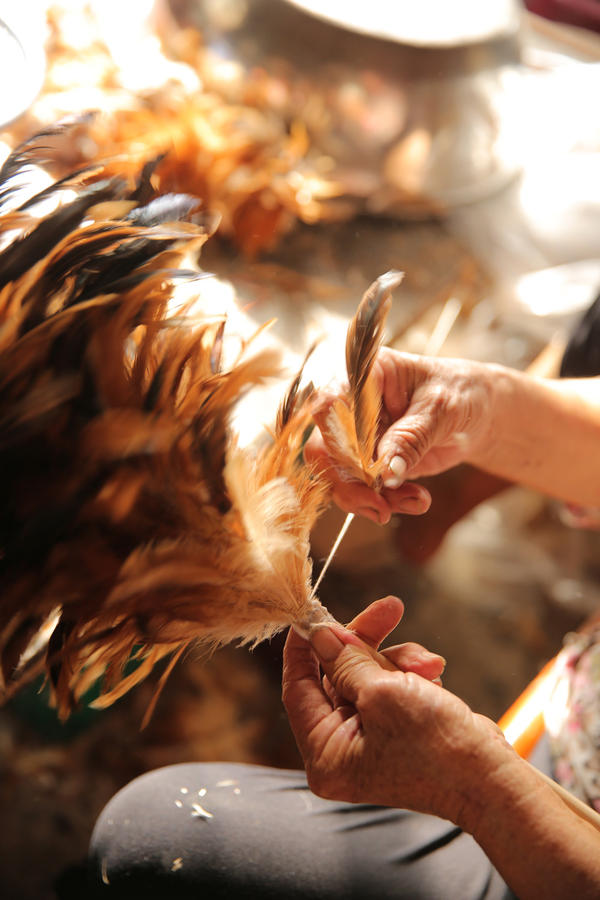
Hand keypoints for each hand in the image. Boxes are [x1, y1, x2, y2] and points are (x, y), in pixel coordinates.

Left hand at [282, 595, 508, 825]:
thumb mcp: (381, 692)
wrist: (491, 778)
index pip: (298, 689)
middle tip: (388, 610)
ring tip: (428, 665)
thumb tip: (320, 634)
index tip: (313, 613)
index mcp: (325, 752)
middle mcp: (341, 750)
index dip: (304, 647)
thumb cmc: (435, 745)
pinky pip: (390, 687)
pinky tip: (434, 677)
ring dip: (398, 660)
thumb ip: (345, 660)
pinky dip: (410, 675)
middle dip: (366, 643)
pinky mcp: (397, 731)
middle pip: (335, 676)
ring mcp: (370, 740)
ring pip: (367, 675)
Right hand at [306, 348, 494, 523]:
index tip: (365, 468)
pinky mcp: (370, 463)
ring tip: (414, 502)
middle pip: (323, 448)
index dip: (337, 439)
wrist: (478, 413)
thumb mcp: (442, 409)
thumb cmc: (460, 393)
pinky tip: (418, 500)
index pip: (329, 405)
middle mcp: (352, 406)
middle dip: (348, 483)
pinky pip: (364, 489)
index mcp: (365, 375)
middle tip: (380, 506)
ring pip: (339, 476)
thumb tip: (386, 471)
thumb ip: (412, 436)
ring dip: (371, 498)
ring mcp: (358, 437)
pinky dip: (388, 502)